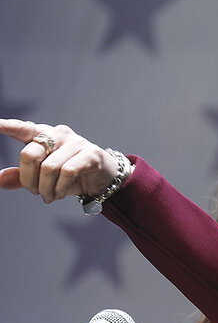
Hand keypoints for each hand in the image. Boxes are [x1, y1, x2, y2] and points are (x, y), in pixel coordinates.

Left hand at [0, 119, 121, 203]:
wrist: (103, 179)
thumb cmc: (70, 175)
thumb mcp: (42, 177)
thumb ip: (21, 177)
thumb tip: (0, 179)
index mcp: (43, 134)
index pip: (22, 128)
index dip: (7, 126)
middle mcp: (58, 134)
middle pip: (30, 155)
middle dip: (29, 180)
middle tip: (35, 192)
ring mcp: (76, 142)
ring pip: (49, 168)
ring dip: (45, 189)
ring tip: (49, 197)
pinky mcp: (91, 154)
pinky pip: (67, 172)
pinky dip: (60, 188)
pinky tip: (59, 194)